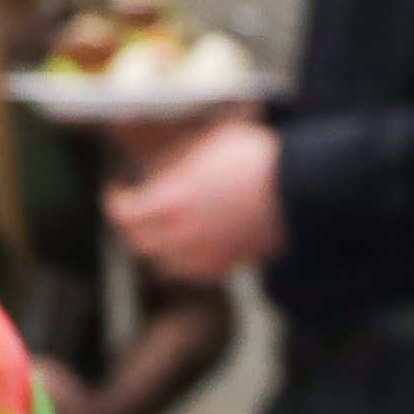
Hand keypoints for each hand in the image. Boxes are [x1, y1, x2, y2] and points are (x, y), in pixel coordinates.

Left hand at [103, 113, 281, 283]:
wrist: (298, 187)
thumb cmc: (253, 157)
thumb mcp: (204, 141)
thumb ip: (170, 153)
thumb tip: (142, 146)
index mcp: (170, 201)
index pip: (123, 214)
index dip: (114, 203)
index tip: (116, 192)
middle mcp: (181, 234)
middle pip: (138, 242)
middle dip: (130, 226)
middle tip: (134, 211)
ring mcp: (204, 255)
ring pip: (162, 262)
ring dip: (155, 245)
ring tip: (160, 228)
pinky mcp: (227, 265)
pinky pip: (191, 271)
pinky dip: (182, 260)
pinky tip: (188, 243)